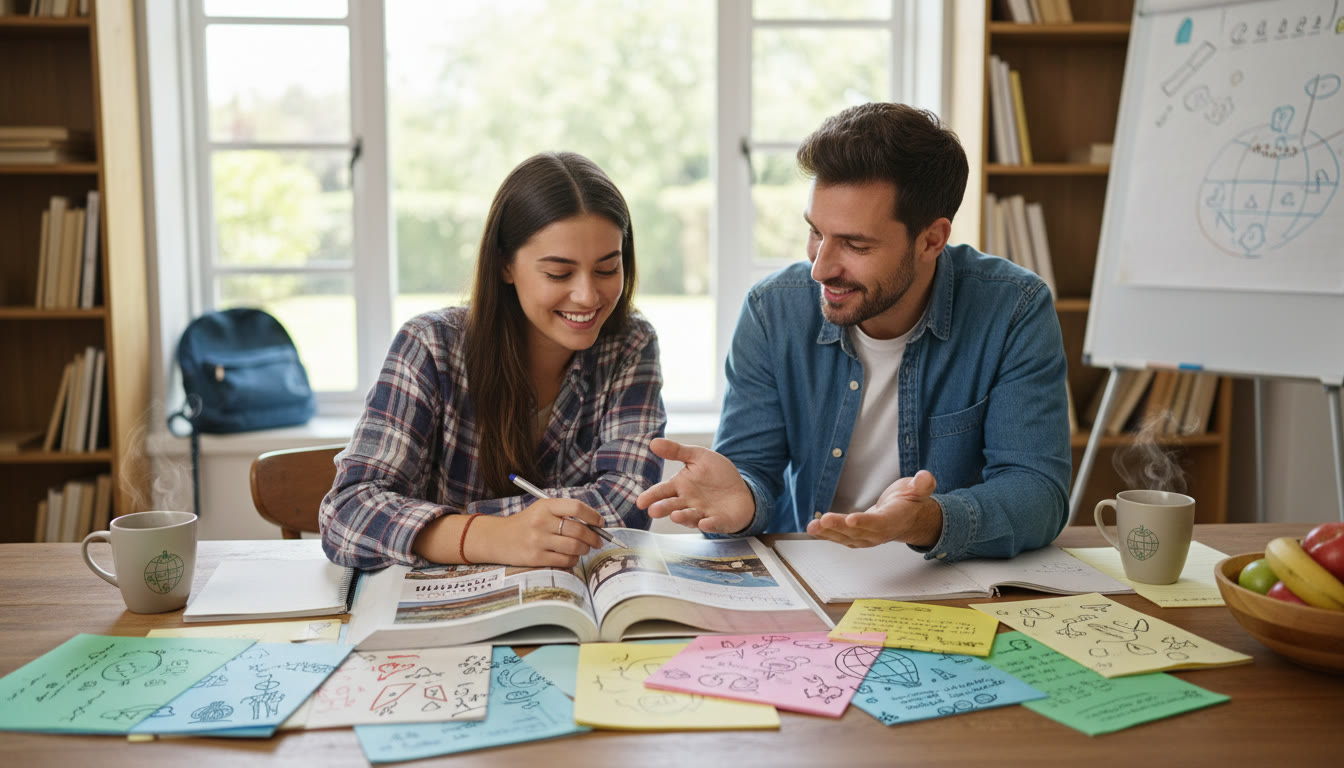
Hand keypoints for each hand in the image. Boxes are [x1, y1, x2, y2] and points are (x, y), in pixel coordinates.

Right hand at [476, 498, 605, 567]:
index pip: (576, 507)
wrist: (498, 538)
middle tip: (597, 541)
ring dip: (584, 550)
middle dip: (594, 538)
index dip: (593, 516)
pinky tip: (571, 557)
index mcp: (545, 506)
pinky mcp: (535, 558)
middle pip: (578, 530)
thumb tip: (595, 525)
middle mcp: (541, 521)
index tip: (600, 523)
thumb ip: (565, 514)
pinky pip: (564, 561)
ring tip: (583, 549)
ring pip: (574, 547)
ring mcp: (538, 540)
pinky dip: (573, 560)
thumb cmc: (526, 523)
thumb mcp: (542, 510)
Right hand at [636, 438, 754, 533]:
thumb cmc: (716, 474)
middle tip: (653, 511)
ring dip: (683, 517)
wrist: (740, 489)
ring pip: (690, 517)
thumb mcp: (698, 456)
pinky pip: (713, 524)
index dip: (651, 496)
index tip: (640, 502)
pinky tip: (704, 523)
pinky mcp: (718, 521)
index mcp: (680, 486)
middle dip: (663, 509)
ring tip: (675, 516)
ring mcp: (702, 513)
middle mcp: (688, 502)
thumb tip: (653, 442)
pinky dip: (708, 525)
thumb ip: (677, 451)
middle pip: (672, 506)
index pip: (662, 491)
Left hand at [806, 470, 941, 548]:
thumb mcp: (920, 489)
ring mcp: (868, 537)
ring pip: (847, 537)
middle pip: (858, 532)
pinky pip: (842, 538)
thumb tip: (925, 477)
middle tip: (823, 520)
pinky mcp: (858, 537)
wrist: (910, 519)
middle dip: (839, 527)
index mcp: (895, 519)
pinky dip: (828, 535)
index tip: (852, 519)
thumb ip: (922, 484)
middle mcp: (880, 532)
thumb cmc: (910, 502)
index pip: (880, 522)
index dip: (866, 522)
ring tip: (812, 526)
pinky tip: (814, 529)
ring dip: (829, 533)